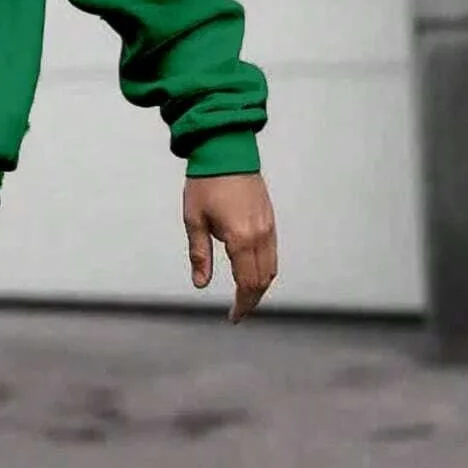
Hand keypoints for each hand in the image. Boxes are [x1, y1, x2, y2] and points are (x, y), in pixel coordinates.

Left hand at [183, 173, 277, 321]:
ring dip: (260, 286)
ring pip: (272, 267)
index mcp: (241, 238)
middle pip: (263, 279)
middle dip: (252, 300)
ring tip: (245, 297)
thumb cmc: (206, 183)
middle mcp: (260, 235)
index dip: (242, 304)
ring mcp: (268, 226)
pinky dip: (265, 269)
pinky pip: (273, 252)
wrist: (226, 150)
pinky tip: (252, 273)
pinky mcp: (270, 218)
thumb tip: (200, 283)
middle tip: (238, 312)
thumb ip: (200, 255)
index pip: (247, 283)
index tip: (234, 317)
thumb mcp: (194, 221)